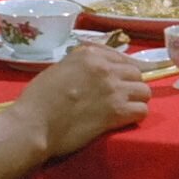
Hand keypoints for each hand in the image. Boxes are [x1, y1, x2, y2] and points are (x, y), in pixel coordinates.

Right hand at [6, 43, 151, 156]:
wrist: (33, 124)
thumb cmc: (38, 98)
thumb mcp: (59, 68)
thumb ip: (82, 64)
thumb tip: (97, 69)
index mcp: (90, 55)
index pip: (122, 58)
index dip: (123, 71)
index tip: (120, 80)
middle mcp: (105, 68)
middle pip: (136, 73)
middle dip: (130, 85)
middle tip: (120, 97)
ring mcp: (113, 89)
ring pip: (144, 91)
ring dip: (136, 100)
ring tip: (125, 108)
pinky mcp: (116, 111)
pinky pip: (142, 110)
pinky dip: (135, 115)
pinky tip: (124, 119)